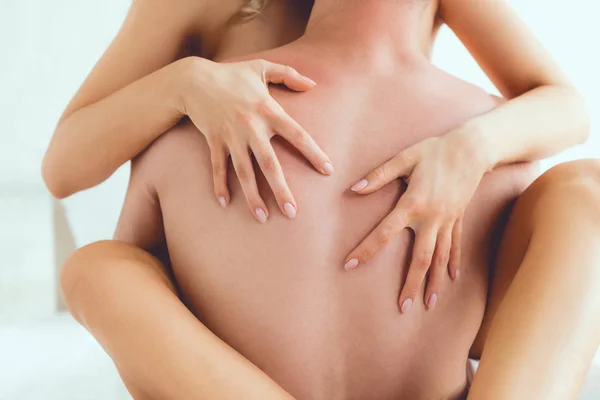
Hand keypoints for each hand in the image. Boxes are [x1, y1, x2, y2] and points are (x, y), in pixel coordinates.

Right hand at [181, 57, 333, 222]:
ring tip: (262, 217)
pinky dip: (220, 185)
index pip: (297, 134)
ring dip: (253, 196)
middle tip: (292, 212)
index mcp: (268, 110)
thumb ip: (289, 74)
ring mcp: (231, 136)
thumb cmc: (231, 74)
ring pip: (244, 172)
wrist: (193, 79)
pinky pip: (218, 168)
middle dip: (281, 189)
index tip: (328, 171)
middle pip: (270, 163)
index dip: (313, 152)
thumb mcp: (261, 67)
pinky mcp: (214, 142)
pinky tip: (225, 203)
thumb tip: (313, 84)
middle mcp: (251, 126)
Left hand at [344, 130, 489, 312]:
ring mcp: (448, 221)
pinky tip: (451, 279)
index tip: (350, 265)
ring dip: (434, 282)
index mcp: (412, 204)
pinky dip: (453, 263)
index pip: (384, 233)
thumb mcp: (404, 159)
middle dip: (411, 284)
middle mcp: (431, 218)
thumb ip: (379, 175)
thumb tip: (354, 188)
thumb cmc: (435, 151)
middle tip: (403, 307)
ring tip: (429, 304)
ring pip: (440, 258)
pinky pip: (456, 245)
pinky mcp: (459, 218)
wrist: (473, 148)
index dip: (366, 250)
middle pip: (420, 258)